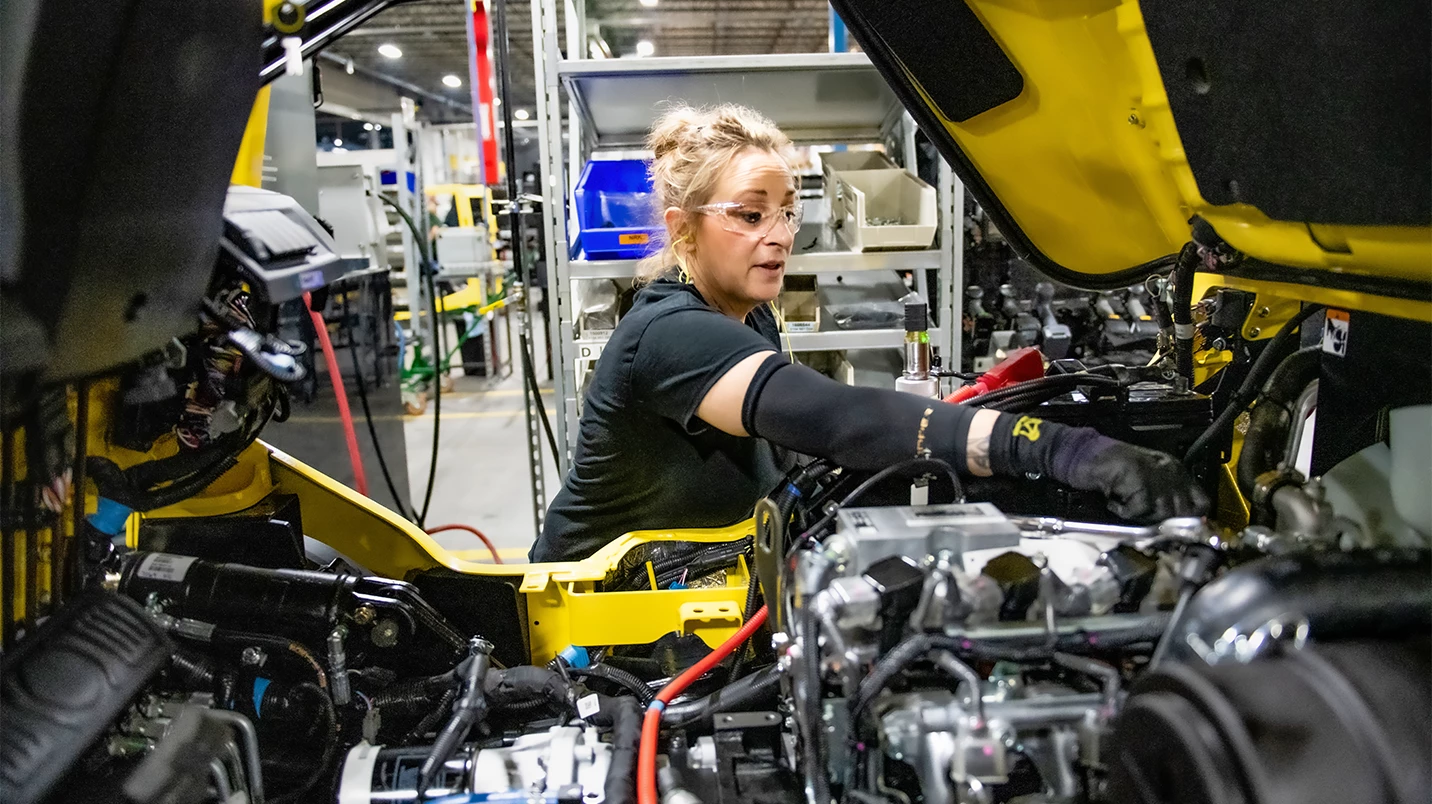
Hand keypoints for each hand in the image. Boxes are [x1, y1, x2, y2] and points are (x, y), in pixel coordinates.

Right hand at [1064, 440, 1209, 521]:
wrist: (1083, 453)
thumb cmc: (1110, 468)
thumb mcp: (1146, 479)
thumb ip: (1164, 495)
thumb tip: (1178, 522)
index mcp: (1175, 470)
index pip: (1201, 502)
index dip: (1192, 518)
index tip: (1178, 529)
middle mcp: (1170, 471)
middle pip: (1183, 511)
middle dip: (1165, 521)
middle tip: (1143, 520)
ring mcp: (1156, 475)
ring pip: (1163, 513)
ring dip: (1142, 517)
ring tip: (1125, 508)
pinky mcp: (1140, 481)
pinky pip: (1138, 510)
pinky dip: (1123, 511)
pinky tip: (1113, 502)